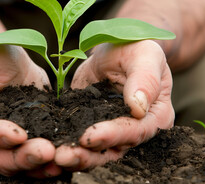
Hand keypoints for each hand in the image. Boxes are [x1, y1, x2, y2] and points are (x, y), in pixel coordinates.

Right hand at [0, 37, 60, 176]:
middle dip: (21, 157)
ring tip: (58, 159)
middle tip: (45, 151)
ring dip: (36, 164)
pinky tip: (64, 160)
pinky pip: (33, 161)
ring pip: (15, 164)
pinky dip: (47, 163)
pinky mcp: (22, 146)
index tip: (17, 134)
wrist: (1, 58)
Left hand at [55, 40, 174, 169]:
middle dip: (88, 154)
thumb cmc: (137, 48)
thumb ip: (145, 79)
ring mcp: (112, 131)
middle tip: (63, 156)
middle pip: (113, 149)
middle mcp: (136, 130)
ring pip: (95, 151)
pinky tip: (49, 147)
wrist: (117, 48)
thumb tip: (138, 107)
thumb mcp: (144, 55)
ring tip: (54, 156)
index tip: (89, 137)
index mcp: (156, 116)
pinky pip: (79, 139)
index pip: (135, 132)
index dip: (112, 136)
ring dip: (75, 156)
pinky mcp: (91, 125)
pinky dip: (65, 143)